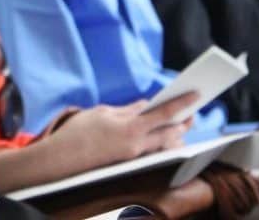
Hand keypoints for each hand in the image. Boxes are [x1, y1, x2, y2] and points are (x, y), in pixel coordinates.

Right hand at [45, 92, 198, 171]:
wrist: (62, 160)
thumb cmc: (78, 132)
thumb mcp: (102, 112)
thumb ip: (127, 110)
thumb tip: (145, 105)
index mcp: (130, 129)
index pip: (164, 113)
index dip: (182, 103)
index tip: (196, 95)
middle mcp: (136, 145)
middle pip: (170, 133)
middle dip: (183, 122)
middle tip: (192, 112)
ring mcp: (133, 156)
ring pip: (163, 144)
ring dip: (173, 134)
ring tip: (181, 124)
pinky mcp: (128, 162)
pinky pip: (151, 151)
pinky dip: (160, 142)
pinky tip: (162, 136)